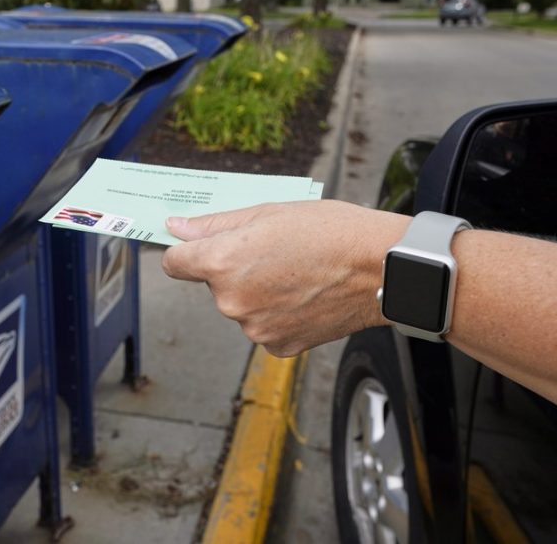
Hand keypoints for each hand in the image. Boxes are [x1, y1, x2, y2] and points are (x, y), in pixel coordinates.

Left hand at [161, 200, 408, 356]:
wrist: (381, 269)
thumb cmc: (331, 232)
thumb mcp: (268, 212)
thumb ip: (215, 225)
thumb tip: (177, 228)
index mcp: (222, 264)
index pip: (175, 263)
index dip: (187, 251)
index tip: (198, 247)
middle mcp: (231, 302)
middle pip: (214, 284)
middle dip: (235, 269)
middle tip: (275, 252)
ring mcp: (255, 328)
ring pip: (241, 305)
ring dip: (258, 291)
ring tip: (297, 273)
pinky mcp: (278, 345)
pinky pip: (264, 325)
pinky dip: (278, 313)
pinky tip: (305, 295)